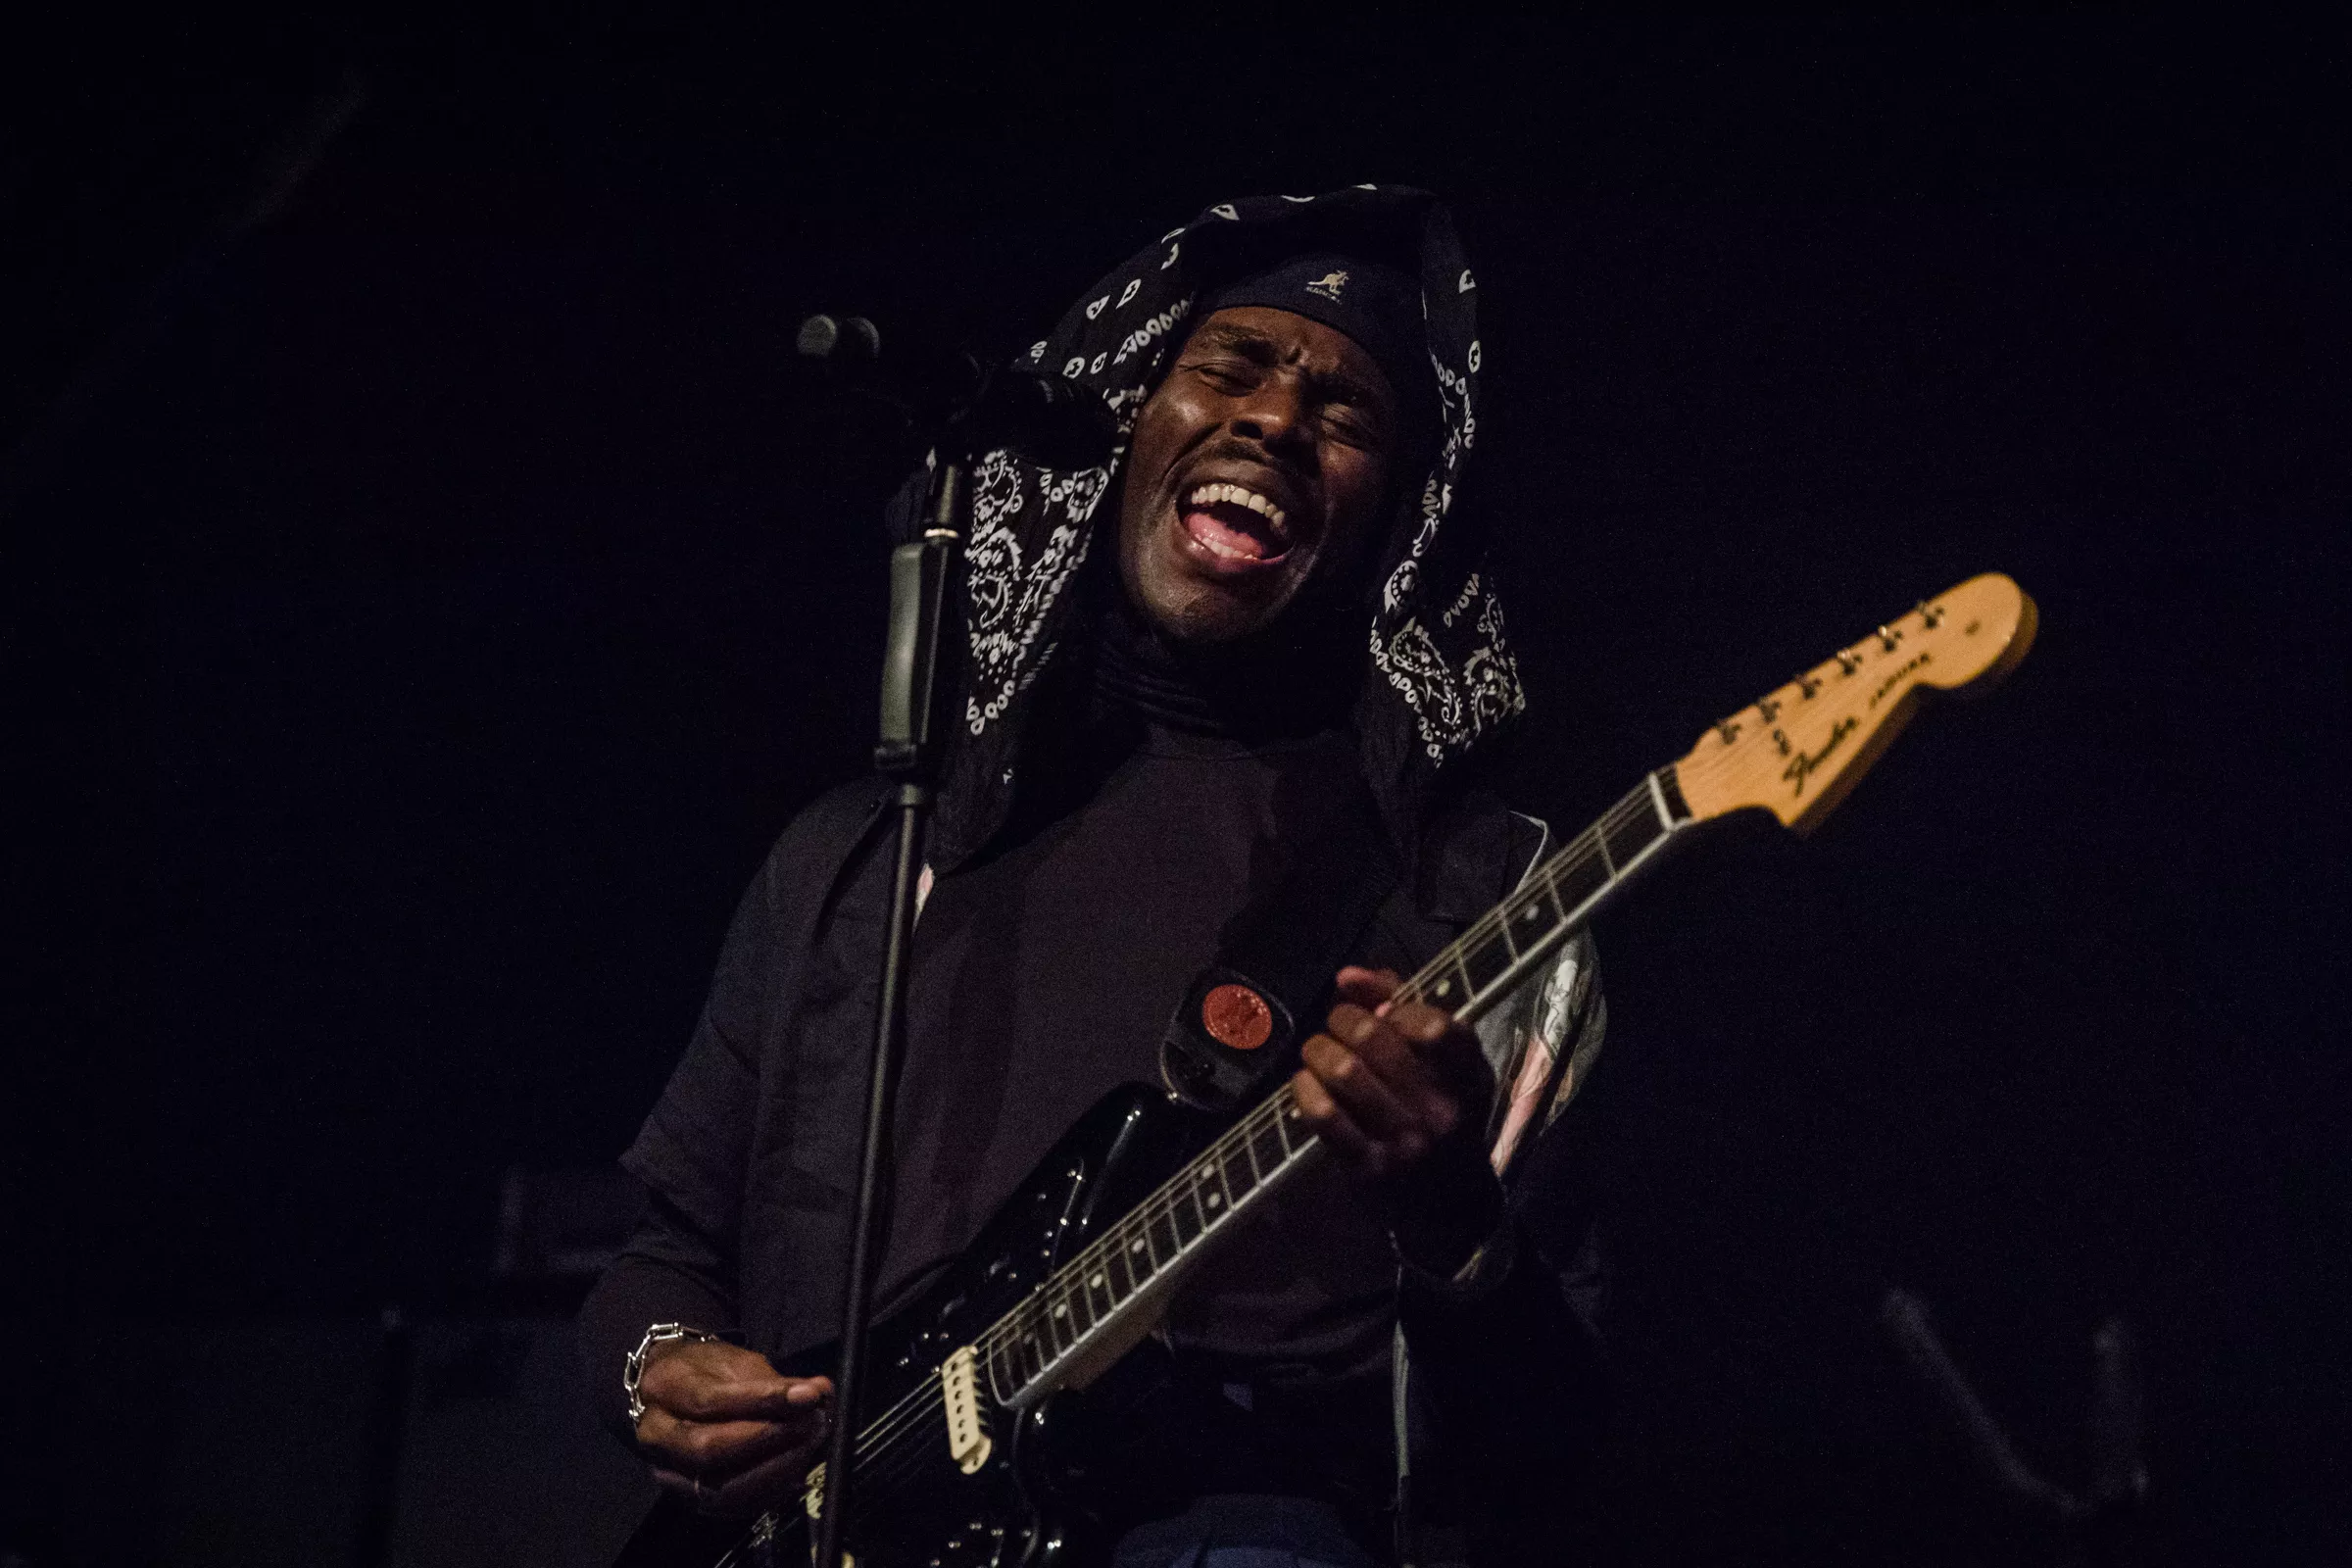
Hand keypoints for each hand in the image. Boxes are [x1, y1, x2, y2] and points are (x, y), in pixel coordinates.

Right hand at [633, 1339, 832, 1516]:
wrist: (664, 1394)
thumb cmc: (703, 1371)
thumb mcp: (734, 1360)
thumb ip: (773, 1381)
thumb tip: (819, 1393)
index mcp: (664, 1387)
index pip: (711, 1401)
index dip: (764, 1401)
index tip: (809, 1395)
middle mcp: (656, 1435)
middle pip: (709, 1450)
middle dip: (770, 1440)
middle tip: (813, 1424)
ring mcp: (667, 1472)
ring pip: (718, 1488)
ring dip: (775, 1470)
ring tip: (810, 1446)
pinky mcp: (686, 1498)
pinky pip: (729, 1506)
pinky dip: (768, 1492)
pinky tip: (796, 1472)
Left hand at [1293, 966, 1503, 1272]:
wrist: (1452, 1207)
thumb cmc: (1445, 1117)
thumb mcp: (1449, 1065)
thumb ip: (1403, 1007)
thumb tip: (1348, 977)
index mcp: (1467, 1076)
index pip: (1433, 1024)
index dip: (1394, 1005)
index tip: (1380, 1011)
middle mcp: (1440, 1109)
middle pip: (1372, 1037)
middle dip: (1341, 1020)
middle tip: (1335, 1025)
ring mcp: (1404, 1141)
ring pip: (1342, 1071)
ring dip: (1317, 1050)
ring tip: (1317, 1052)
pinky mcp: (1369, 1167)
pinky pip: (1323, 1114)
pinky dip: (1305, 1088)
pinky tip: (1306, 1082)